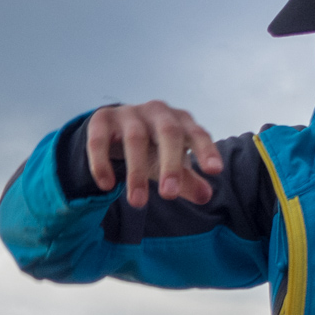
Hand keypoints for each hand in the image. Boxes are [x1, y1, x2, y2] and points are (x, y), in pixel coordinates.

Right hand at [86, 101, 223, 208]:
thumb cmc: (153, 147)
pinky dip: (102, 163)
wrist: (117, 127)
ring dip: (136, 172)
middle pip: (168, 133)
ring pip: (135, 139)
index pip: (196, 133)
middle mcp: (157, 111)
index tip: (214, 171)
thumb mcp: (171, 163)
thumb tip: (206, 196)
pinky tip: (106, 186)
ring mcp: (128, 113)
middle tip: (170, 195)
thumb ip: (187, 180)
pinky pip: (99, 141)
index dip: (206, 150)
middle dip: (170, 165)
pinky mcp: (101, 120)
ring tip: (138, 203)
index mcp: (180, 120)